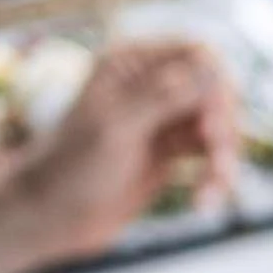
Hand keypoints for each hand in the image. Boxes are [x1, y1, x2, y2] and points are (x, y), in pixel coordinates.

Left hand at [12, 40, 240, 265]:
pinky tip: (205, 201)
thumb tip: (213, 67)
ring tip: (213, 193)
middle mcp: (149, 86)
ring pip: (215, 128)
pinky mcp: (166, 153)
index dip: (218, 89)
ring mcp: (160, 119)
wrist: (47, 217)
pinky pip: (207, 156)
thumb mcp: (116, 128)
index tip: (214, 129)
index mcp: (131, 65)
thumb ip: (163, 95)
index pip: (198, 55)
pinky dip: (214, 177)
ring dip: (223, 160)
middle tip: (219, 168)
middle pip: (215, 93)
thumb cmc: (69, 169)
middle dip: (224, 131)